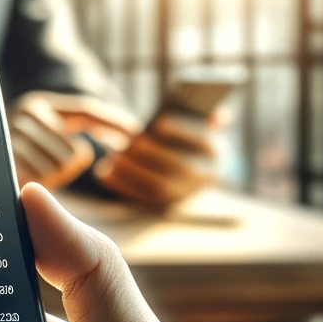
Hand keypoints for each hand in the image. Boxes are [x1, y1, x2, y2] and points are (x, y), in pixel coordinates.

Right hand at [9, 91, 137, 189]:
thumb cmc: (32, 152)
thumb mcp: (58, 132)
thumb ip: (92, 125)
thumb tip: (132, 131)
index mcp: (40, 103)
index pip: (85, 111)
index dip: (111, 122)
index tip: (135, 133)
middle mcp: (24, 114)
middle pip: (75, 151)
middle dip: (71, 165)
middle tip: (53, 167)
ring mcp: (13, 137)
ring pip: (61, 167)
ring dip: (56, 176)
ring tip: (38, 172)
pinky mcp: (7, 162)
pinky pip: (43, 180)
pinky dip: (42, 184)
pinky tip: (29, 180)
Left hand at [95, 111, 216, 205]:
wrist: (177, 166)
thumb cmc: (182, 135)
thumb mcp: (197, 122)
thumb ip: (208, 116)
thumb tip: (219, 116)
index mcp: (214, 154)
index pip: (203, 143)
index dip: (182, 132)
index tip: (160, 122)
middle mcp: (202, 179)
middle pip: (178, 168)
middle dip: (153, 153)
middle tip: (130, 141)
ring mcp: (181, 195)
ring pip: (158, 187)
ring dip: (134, 171)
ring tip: (115, 156)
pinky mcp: (159, 206)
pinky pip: (140, 199)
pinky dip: (121, 186)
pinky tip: (103, 172)